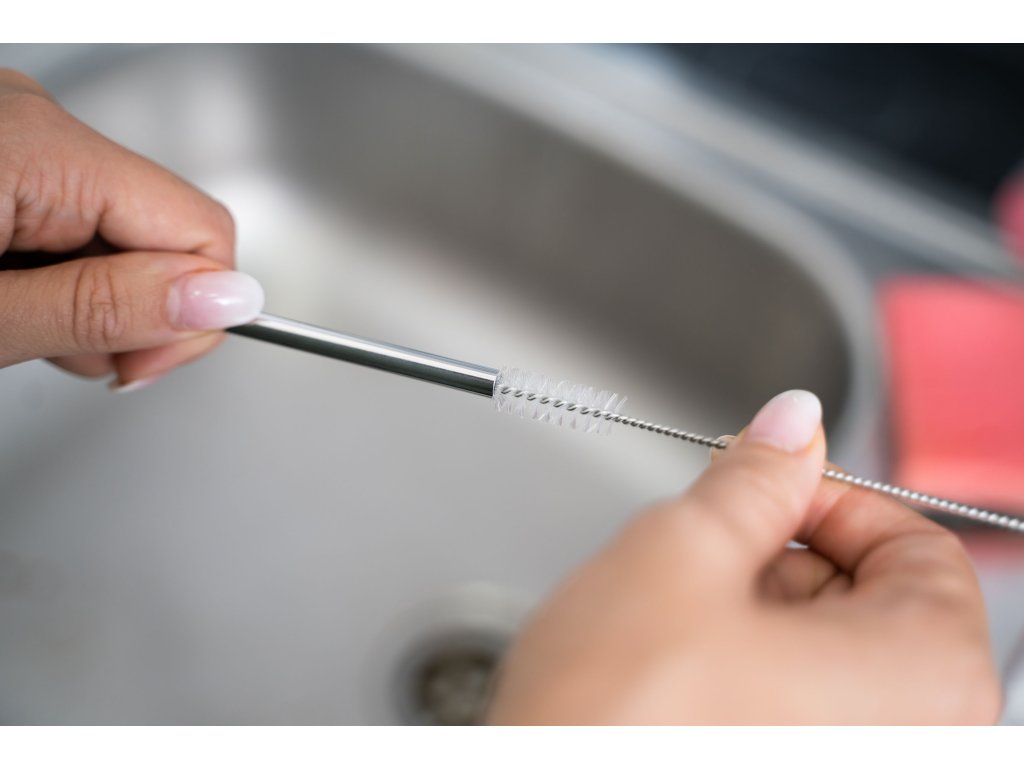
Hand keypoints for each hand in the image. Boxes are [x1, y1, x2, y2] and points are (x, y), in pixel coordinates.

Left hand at [0, 68, 262, 388]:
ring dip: (92, 299)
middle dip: (134, 311)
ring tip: (20, 321)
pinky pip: (80, 222)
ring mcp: (21, 134)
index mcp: (40, 147)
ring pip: (126, 236)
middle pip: (168, 234)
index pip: (202, 231)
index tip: (137, 368)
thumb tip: (226, 299)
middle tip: (68, 350)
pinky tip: (14, 291)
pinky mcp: (10, 155)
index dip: (192, 315)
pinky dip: (58, 273)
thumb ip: (105, 307)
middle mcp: (37, 123)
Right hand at [488, 390, 1000, 723]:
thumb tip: (791, 426)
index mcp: (924, 679)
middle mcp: (918, 739)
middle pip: (874, 601)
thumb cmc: (612, 729)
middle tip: (707, 555)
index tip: (767, 487)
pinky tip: (683, 675)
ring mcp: (860, 765)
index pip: (920, 544)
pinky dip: (751, 674)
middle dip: (782, 560)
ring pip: (830, 656)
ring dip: (756, 617)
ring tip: (678, 626)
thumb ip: (754, 479)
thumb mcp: (680, 555)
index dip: (829, 498)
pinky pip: (803, 709)